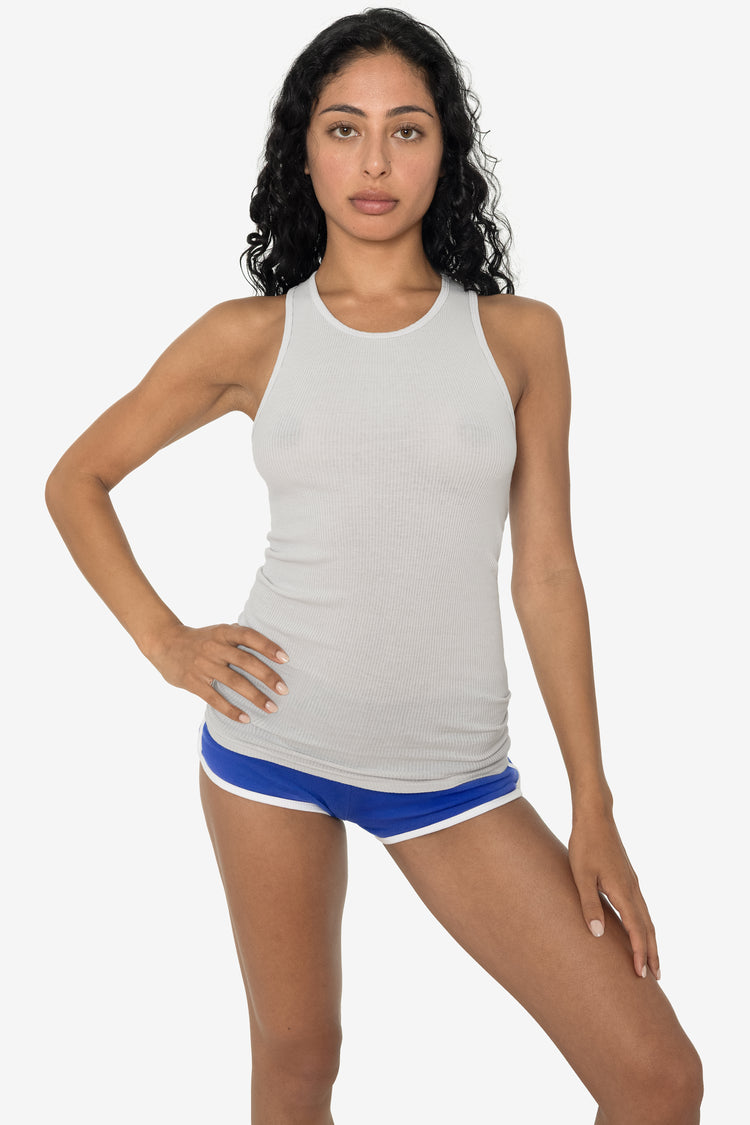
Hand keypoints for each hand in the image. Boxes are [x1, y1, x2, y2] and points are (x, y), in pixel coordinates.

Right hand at [147, 622, 289, 721]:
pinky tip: (245, 718)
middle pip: (245, 661)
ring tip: (271, 708)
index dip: (268, 646)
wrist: (164, 643)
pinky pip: (215, 698)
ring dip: (255, 696)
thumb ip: (238, 637)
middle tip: (284, 690)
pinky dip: (231, 710)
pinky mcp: (193, 682)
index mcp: (223, 632)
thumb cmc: (200, 639)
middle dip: (267, 676)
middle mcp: (214, 648)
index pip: (249, 636)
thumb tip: (270, 648)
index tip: (285, 658)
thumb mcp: (218, 631)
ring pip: (234, 682)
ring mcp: (204, 665)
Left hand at [568, 807, 659, 980]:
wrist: (595, 817)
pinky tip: (639, 929)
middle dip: (652, 952)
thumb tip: (598, 934)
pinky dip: (645, 925)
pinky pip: (641, 908)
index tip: (642, 974)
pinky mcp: (627, 878)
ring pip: (647, 918)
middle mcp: (633, 889)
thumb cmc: (585, 845)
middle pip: (648, 927)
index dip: (640, 952)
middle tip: (656, 977)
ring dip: (651, 940)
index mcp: (623, 891)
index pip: (636, 929)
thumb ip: (589, 904)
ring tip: (652, 959)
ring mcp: (632, 883)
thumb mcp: (581, 875)